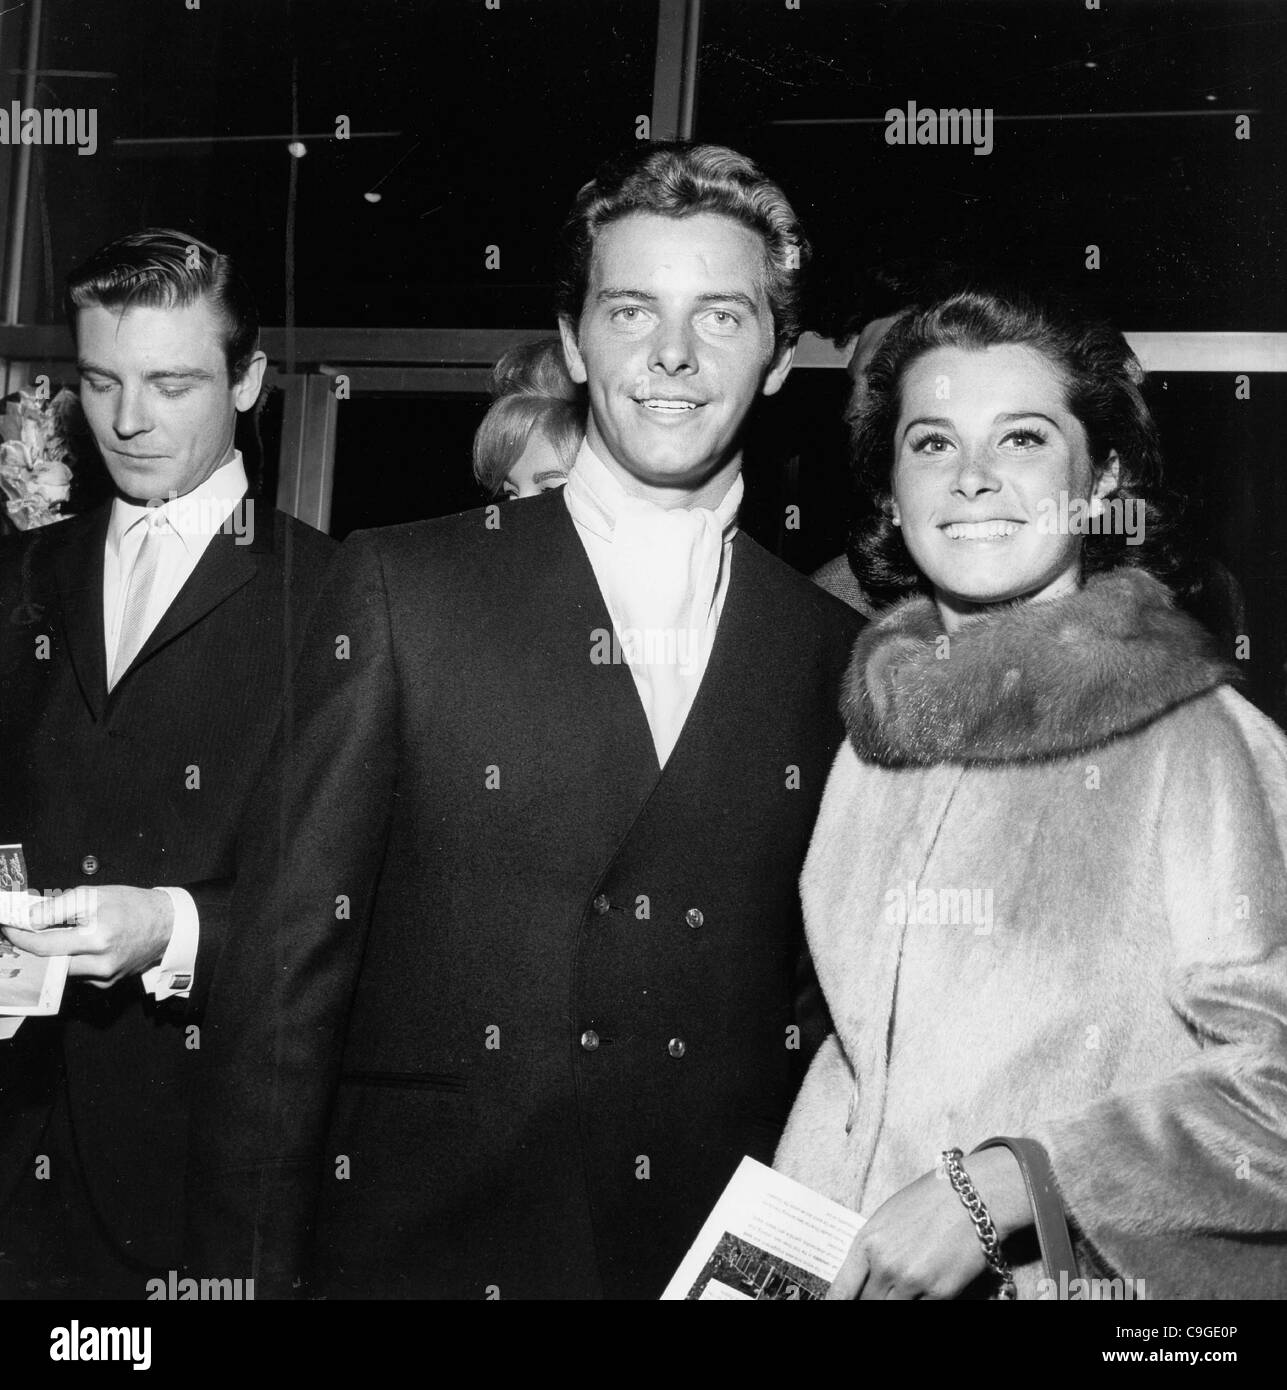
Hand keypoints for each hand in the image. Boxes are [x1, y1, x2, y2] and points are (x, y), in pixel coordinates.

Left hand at [0, 885, 174, 987]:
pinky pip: (79, 975)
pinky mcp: (109, 983)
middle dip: (35, 949)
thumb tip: (28, 920)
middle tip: (25, 934)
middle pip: (49, 964)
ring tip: (55, 937)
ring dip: (54, 956)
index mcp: (96, 938)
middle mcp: (100, 963)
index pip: (44, 945)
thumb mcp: (93, 894)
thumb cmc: (132, 905)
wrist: (167, 923)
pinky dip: (72, 962)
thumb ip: (56, 907)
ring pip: (62, 972)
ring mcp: (105, 977)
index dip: (20, 937)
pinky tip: (80, 948)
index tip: (9, 928)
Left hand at [827, 1146, 1030, 1300]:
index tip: (837, 1306)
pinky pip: (919, 1310)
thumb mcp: (887, 1217)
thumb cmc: (929, 1200)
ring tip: (905, 1286)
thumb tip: (862, 1277)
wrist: (973, 1196)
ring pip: (891, 1309)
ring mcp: (912, 1282)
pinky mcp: (940, 1294)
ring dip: (895, 1300)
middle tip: (881, 1290)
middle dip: (871, 1299)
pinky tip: (922, 1291)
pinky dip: (918, 1302)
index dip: (837, 1303)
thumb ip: (872, 1250)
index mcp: (868, 1242)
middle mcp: (885, 1265)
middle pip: (867, 1302)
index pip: (842, 1289)